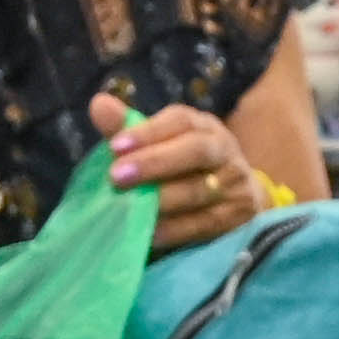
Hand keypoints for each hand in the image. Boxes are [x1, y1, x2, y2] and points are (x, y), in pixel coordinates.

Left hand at [93, 92, 261, 253]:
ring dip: (162, 199)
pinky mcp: (240, 217)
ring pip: (199, 190)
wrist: (231, 203)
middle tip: (117, 177)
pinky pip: (206, 223)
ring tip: (129, 207)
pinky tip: (150, 234)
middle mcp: (224, 149)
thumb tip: (99, 104)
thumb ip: (127, 128)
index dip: (148, 132)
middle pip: (195, 150)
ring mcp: (237, 183)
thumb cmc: (182, 170)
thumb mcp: (156, 147)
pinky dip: (176, 229)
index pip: (180, 120)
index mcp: (203, 126)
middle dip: (155, 162)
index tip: (115, 146)